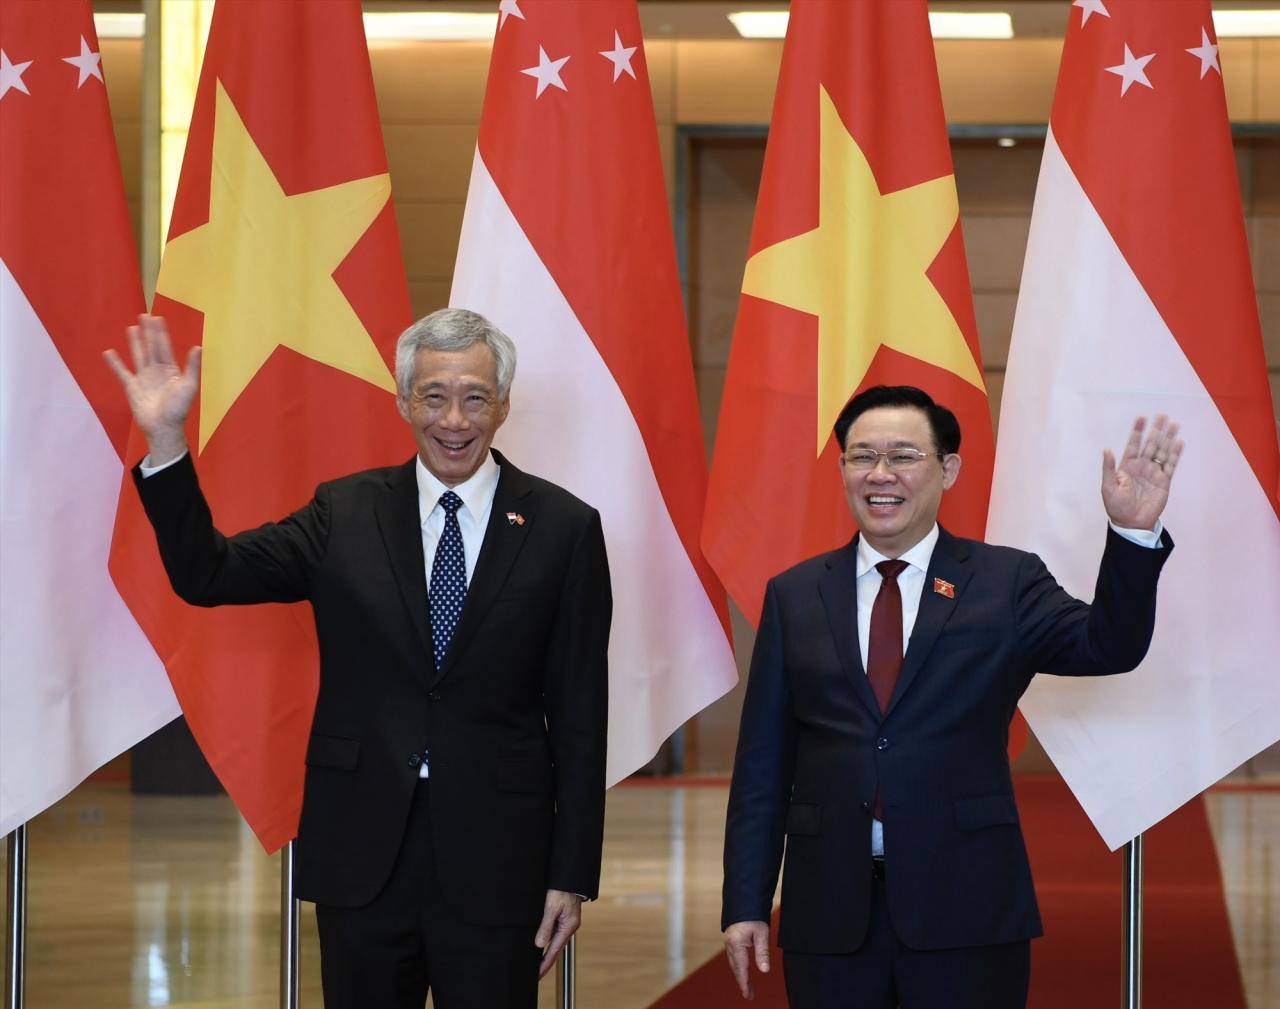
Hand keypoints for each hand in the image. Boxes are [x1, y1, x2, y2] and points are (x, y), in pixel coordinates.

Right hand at [103, 314, 200, 465]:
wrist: (163, 427)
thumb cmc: (179, 409)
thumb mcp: (189, 386)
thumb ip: (192, 367)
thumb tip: (198, 347)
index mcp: (171, 370)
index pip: (165, 346)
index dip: (161, 332)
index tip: (158, 318)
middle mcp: (157, 371)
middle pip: (151, 347)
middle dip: (149, 331)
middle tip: (145, 315)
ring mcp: (144, 378)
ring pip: (139, 355)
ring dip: (135, 342)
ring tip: (132, 327)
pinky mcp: (132, 387)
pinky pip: (122, 372)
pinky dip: (115, 363)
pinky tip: (109, 353)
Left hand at [534, 889, 581, 979]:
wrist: (571, 876)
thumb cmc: (562, 889)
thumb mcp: (551, 906)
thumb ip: (546, 926)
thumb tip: (540, 944)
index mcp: (568, 926)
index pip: (554, 951)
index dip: (544, 964)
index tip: (537, 975)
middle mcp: (569, 927)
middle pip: (556, 949)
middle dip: (545, 962)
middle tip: (536, 975)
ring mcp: (567, 922)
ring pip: (555, 942)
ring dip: (546, 953)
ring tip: (536, 964)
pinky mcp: (564, 917)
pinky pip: (555, 933)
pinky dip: (548, 941)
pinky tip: (541, 944)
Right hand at [723, 920, 770, 999]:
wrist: (743, 897)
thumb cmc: (752, 913)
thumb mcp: (761, 933)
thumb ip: (762, 952)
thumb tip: (764, 970)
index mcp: (736, 944)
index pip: (741, 969)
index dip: (744, 983)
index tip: (747, 994)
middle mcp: (730, 944)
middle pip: (736, 968)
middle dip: (742, 982)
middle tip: (749, 994)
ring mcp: (729, 941)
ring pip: (733, 962)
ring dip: (740, 974)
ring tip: (747, 985)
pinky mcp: (731, 937)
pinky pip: (733, 955)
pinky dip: (737, 965)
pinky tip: (742, 968)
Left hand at [1101, 415, 1182, 530]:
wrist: (1131, 523)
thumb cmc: (1116, 506)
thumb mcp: (1108, 487)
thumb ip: (1108, 468)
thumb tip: (1107, 449)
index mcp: (1127, 466)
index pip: (1133, 445)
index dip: (1137, 431)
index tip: (1141, 418)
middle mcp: (1141, 466)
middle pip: (1150, 444)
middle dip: (1156, 430)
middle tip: (1162, 415)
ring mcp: (1153, 473)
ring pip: (1162, 451)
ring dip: (1168, 438)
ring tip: (1174, 424)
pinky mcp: (1164, 481)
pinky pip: (1170, 465)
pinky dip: (1175, 454)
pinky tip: (1179, 442)